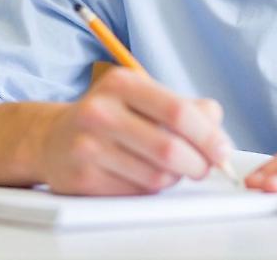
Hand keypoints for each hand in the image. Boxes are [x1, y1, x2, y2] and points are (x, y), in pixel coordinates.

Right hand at [36, 67, 232, 195]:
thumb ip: (188, 107)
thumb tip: (218, 130)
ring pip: (156, 176)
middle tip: (203, 167)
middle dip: (198, 164)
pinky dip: (150, 189)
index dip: (208, 136)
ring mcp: (87, 146)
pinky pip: (136, 193)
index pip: (178, 111)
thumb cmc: (112, 117)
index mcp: (122, 83)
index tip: (223, 151)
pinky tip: (142, 175)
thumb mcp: (145, 97)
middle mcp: (100, 111)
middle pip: (169, 148)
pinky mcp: (81, 178)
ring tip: (169, 168)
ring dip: (174, 178)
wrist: (53, 138)